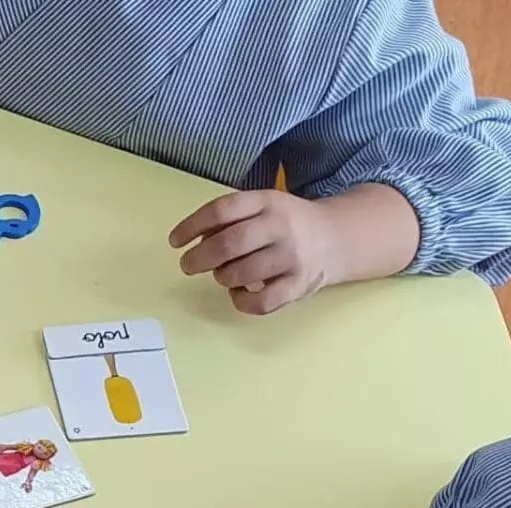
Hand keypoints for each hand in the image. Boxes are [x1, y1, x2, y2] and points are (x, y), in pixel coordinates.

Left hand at [169, 189, 336, 315]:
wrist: (336, 238)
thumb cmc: (285, 224)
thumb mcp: (262, 208)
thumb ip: (230, 219)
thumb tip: (193, 239)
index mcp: (267, 201)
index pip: (222, 209)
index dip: (192, 226)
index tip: (175, 241)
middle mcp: (281, 227)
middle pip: (228, 244)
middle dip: (198, 258)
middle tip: (188, 265)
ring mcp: (291, 257)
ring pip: (239, 274)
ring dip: (221, 277)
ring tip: (224, 274)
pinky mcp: (298, 285)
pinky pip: (259, 303)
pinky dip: (240, 301)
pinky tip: (239, 292)